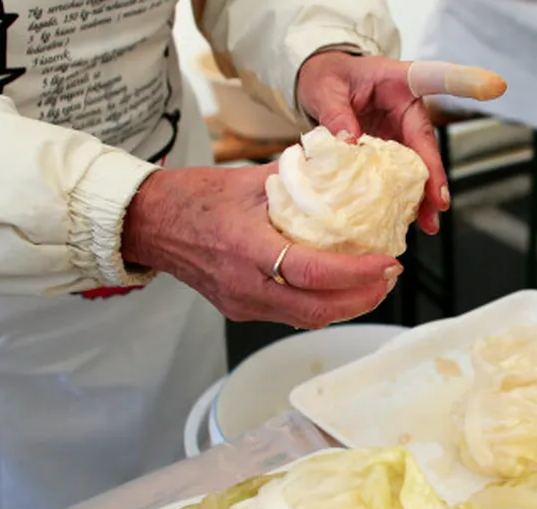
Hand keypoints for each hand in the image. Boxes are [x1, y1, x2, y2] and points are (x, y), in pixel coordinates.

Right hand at [122, 165, 400, 328]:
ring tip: (373, 284)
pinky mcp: (240, 310)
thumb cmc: (192, 197)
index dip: (356, 274)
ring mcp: (242, 303)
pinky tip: (339, 289)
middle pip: (318, 310)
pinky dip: (321, 305)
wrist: (147, 223)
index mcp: (247, 247)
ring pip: (307, 318)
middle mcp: (245, 284)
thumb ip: (298, 175)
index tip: (387, 263)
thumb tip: (342, 162)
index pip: (313, 273)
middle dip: (362, 298)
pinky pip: (290, 315)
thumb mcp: (248, 179)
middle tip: (389, 276)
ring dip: (346, 306)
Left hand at [297, 53, 505, 234]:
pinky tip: (406, 218)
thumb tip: (348, 144)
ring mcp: (400, 133)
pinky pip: (401, 176)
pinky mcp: (391, 151)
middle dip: (435, 175)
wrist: (319, 85)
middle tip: (440, 202)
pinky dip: (404, 198)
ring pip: (419, 166)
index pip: (436, 78)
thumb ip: (336, 113)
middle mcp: (407, 109)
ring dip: (424, 195)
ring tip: (429, 222)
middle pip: (427, 142)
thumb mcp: (325, 89)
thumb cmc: (327, 76)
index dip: (465, 82)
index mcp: (399, 81)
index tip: (494, 86)